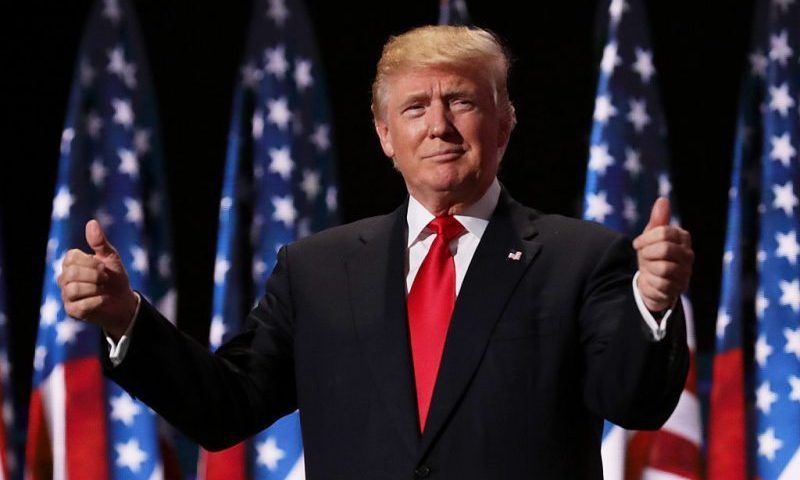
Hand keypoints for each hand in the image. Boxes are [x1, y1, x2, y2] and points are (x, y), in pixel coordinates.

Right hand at [57, 220, 137, 338]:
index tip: (104, 267)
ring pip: (73, 289)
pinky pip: (80, 305)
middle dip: (94, 276)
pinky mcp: (72, 311)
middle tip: (105, 279)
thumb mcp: (111, 257)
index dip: (91, 262)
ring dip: (95, 289)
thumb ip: (100, 242)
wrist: (124, 301)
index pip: (71, 257)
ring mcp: (66, 295)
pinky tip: (103, 300)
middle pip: (71, 274)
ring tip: (103, 289)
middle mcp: (64, 278)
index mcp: (71, 262)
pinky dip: (97, 301)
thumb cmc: (115, 277)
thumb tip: (91, 222)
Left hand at [632, 198, 693, 312]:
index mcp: (683, 238)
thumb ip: (658, 220)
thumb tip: (663, 199)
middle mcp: (688, 255)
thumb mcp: (651, 237)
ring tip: (648, 268)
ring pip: (663, 267)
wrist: (652, 283)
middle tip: (643, 257)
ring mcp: (685, 273)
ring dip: (648, 268)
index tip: (637, 244)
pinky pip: (661, 283)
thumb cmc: (652, 256)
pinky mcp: (678, 289)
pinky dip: (650, 281)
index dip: (645, 238)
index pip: (664, 232)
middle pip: (664, 248)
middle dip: (647, 253)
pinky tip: (650, 280)